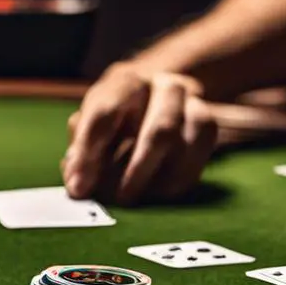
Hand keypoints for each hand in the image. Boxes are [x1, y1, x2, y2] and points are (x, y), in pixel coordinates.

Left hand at [62, 63, 217, 204]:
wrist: (157, 95)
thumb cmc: (114, 118)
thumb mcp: (90, 126)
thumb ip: (80, 154)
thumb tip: (78, 184)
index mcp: (123, 84)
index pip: (105, 114)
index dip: (90, 154)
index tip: (79, 188)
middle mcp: (163, 87)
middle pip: (161, 131)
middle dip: (138, 172)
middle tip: (120, 199)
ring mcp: (191, 103)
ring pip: (185, 144)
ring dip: (158, 179)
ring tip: (136, 196)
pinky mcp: (207, 122)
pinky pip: (200, 156)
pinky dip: (178, 180)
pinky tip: (159, 192)